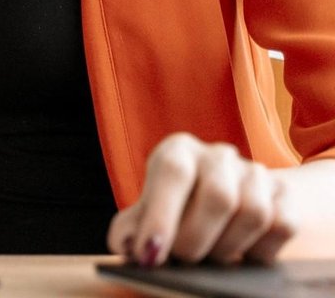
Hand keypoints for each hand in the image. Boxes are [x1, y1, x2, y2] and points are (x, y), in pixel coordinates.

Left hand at [107, 133, 296, 265]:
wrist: (226, 199)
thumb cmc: (177, 207)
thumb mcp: (149, 210)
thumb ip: (132, 226)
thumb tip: (125, 243)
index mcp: (178, 150)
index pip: (173, 173)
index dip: (162, 216)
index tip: (150, 254)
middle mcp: (218, 155)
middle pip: (218, 196)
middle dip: (197, 239)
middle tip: (183, 260)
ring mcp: (255, 173)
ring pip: (253, 213)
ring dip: (229, 247)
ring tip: (212, 257)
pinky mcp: (284, 195)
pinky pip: (282, 225)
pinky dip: (261, 249)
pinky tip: (242, 254)